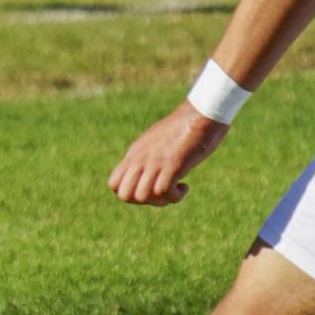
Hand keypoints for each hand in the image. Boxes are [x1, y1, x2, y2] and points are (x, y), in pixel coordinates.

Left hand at [109, 102, 230, 205]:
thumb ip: (148, 155)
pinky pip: (163, 191)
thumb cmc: (183, 127)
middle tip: (162, 193)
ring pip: (142, 196)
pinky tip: (185, 186)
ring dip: (160, 201)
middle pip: (125, 195)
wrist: (201, 113)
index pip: (114, 184)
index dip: (131, 194)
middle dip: (143, 202)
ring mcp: (156, 161)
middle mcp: (141, 158)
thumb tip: (149, 172)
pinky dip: (174, 196)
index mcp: (135, 152)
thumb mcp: (156, 141)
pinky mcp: (174, 163)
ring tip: (175, 189)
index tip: (149, 188)